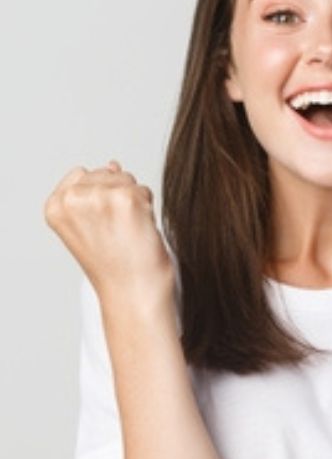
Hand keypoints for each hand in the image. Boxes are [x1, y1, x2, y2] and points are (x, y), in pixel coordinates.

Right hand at [44, 161, 174, 305]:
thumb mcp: (90, 227)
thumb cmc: (116, 268)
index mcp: (55, 205)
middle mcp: (72, 198)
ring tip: (128, 234)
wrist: (134, 294)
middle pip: (106, 174)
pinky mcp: (127, 199)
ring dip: (135, 204)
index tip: (102, 226)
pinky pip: (144, 190)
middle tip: (119, 233)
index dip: (100, 198)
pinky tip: (140, 231)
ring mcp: (99, 196)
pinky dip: (148, 210)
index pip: (83, 175)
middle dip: (119, 198)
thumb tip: (113, 164)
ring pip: (127, 180)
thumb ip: (93, 193)